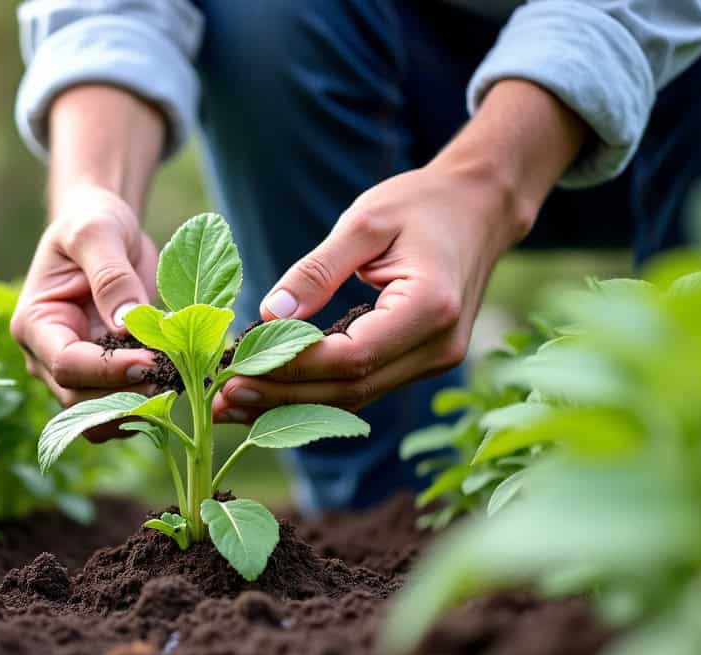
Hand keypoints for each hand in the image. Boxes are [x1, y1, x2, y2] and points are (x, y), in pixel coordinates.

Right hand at [10, 185, 157, 438]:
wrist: (104, 230)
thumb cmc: (92, 223)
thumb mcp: (98, 232)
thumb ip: (110, 276)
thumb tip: (127, 323)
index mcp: (35, 325)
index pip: (66, 365)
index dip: (107, 370)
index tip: (151, 360)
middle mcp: (47, 357)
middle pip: (80, 400)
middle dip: (126, 395)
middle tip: (175, 377)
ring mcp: (76, 373)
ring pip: (100, 416)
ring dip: (139, 407)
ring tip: (180, 380)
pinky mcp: (105, 378)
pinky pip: (122, 408)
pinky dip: (149, 404)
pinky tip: (180, 381)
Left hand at [212, 163, 525, 422]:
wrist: (479, 208)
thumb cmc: (422, 204)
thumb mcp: (365, 221)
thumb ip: (317, 270)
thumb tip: (268, 314)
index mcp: (430, 307)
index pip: (352, 356)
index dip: (292, 367)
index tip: (238, 367)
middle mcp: (439, 345)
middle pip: (350, 389)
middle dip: (282, 397)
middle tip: (221, 399)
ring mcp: (434, 360)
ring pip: (355, 397)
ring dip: (292, 405)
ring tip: (232, 405)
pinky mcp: (420, 361)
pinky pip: (363, 386)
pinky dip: (315, 392)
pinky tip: (271, 392)